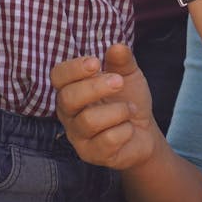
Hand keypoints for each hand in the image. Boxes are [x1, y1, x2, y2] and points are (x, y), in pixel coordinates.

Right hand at [51, 43, 160, 170]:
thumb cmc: (128, 99)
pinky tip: (129, 129)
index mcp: (70, 88)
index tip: (96, 62)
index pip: (58, 76)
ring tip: (129, 110)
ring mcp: (77, 135)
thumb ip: (122, 61)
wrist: (144, 133)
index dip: (73, 69)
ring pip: (89, 121)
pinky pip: (107, 140)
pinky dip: (125, 131)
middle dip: (95, 88)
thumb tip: (118, 47)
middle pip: (68, 98)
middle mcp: (68, 112)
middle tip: (119, 82)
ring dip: (117, 111)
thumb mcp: (128, 75)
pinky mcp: (91, 154)